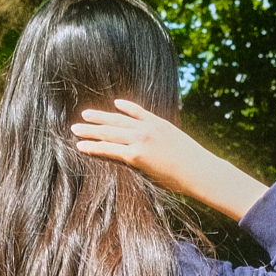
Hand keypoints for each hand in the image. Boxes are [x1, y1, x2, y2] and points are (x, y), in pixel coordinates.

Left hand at [70, 99, 267, 221]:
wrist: (199, 170)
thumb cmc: (193, 166)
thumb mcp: (180, 147)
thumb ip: (167, 144)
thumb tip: (163, 154)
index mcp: (159, 123)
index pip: (137, 111)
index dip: (124, 108)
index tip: (114, 105)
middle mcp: (148, 127)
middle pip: (118, 120)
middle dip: (99, 118)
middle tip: (83, 115)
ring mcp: (141, 139)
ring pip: (110, 132)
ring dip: (91, 130)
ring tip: (75, 128)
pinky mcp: (137, 155)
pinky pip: (110, 149)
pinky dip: (94, 146)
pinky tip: (82, 145)